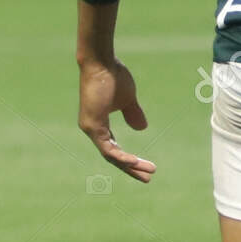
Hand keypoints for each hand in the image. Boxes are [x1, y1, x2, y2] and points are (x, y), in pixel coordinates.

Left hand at [78, 56, 155, 183]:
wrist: (102, 63)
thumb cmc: (113, 77)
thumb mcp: (128, 99)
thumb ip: (133, 114)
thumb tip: (142, 128)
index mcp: (100, 124)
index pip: (114, 148)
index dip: (129, 158)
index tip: (144, 165)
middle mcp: (93, 130)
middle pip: (113, 156)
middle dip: (131, 168)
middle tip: (147, 178)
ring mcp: (91, 129)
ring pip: (112, 156)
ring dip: (131, 165)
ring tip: (149, 172)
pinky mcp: (92, 126)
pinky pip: (108, 149)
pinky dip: (122, 157)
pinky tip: (134, 162)